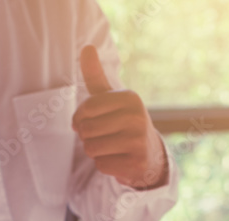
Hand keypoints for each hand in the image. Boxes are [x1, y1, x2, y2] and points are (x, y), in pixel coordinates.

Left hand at [73, 45, 168, 189]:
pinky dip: (105, 165)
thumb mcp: (110, 98)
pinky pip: (101, 165)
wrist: (149, 154)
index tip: (86, 120)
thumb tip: (87, 47)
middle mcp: (138, 117)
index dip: (79, 118)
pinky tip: (118, 159)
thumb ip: (95, 75)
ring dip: (94, 151)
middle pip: (86, 130)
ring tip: (110, 147)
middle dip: (87, 136)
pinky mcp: (137, 164)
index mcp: (130, 97)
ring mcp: (139, 142)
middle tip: (102, 136)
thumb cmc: (123, 122)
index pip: (86, 108)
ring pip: (92, 149)